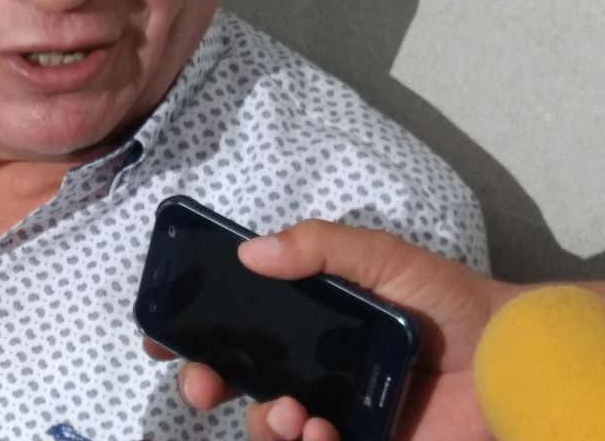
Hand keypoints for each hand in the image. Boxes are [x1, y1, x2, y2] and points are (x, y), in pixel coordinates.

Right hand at [146, 220, 517, 440]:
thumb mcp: (382, 257)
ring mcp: (330, 410)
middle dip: (203, 382)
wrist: (509, 358)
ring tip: (288, 412)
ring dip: (257, 422)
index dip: (192, 330)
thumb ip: (320, 246)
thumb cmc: (446, 300)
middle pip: (233, 379)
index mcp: (305, 319)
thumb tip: (248, 251)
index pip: (234, 323)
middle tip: (203, 383)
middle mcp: (309, 366)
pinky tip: (319, 431)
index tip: (159, 334)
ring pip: (263, 426)